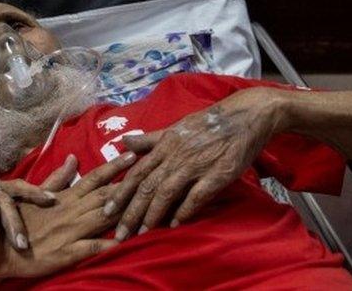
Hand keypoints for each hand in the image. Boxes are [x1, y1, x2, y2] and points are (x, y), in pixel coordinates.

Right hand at [1, 151, 136, 277]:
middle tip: (152, 172)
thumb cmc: (17, 218)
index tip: (134, 154)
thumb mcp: (34, 192)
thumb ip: (57, 178)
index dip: (115, 166)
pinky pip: (91, 248)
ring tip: (148, 205)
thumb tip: (73, 157)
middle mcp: (72, 211)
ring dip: (126, 213)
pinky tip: (125, 242)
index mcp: (65, 197)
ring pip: (104, 219)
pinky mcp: (67, 253)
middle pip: (106, 196)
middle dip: (129, 184)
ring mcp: (71, 232)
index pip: (94, 178)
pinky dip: (107, 244)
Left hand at [107, 87, 284, 238]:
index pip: (136, 173)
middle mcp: (175, 156)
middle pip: (147, 186)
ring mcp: (195, 165)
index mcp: (164, 146)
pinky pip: (197, 195)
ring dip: (153, 214)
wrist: (243, 117)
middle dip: (131, 212)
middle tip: (119, 234)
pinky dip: (185, 210)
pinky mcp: (217, 174)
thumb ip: (150, 139)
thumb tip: (124, 142)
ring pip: (167, 192)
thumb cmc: (208, 124)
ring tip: (142, 233)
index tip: (107, 211)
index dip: (120, 193)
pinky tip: (176, 224)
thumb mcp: (175, 128)